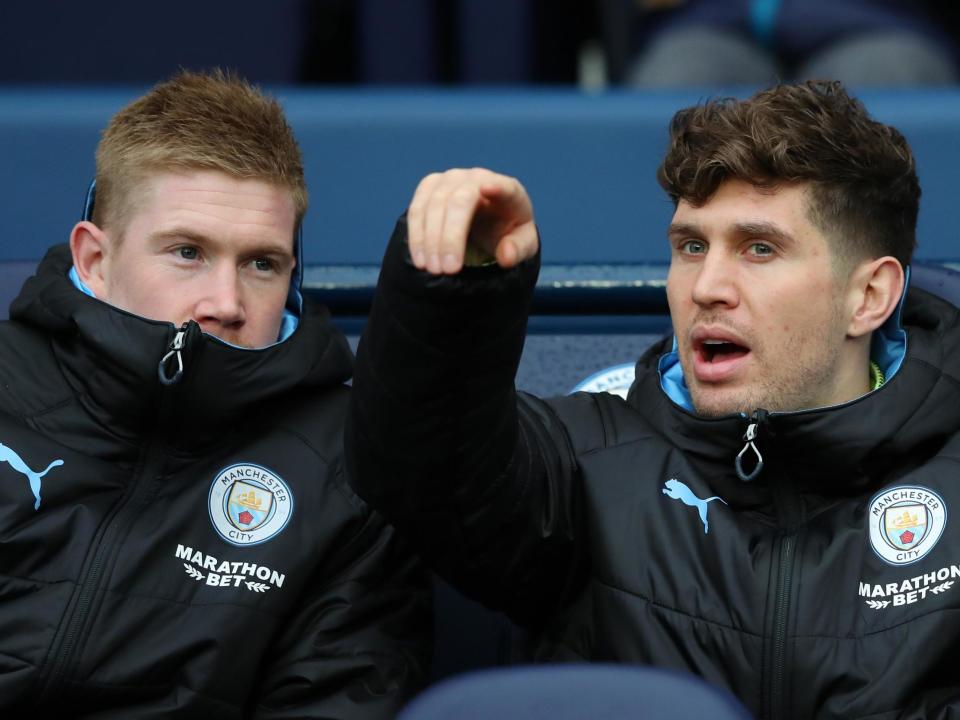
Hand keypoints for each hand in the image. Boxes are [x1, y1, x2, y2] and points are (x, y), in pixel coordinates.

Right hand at [407, 168, 537, 274]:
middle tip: (448, 270)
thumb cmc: (507, 231)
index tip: (487, 189)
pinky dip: (417, 236)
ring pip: (433, 205)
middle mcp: (478, 178)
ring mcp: (451, 179)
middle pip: (458, 201)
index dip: (496, 187)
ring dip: (430, 240)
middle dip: (450, 237)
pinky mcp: (430, 186)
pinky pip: (417, 209)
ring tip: (433, 269)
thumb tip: (505, 256)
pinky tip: (420, 259)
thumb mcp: (523, 244)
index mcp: (509, 190)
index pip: (504, 187)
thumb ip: (519, 249)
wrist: (487, 220)